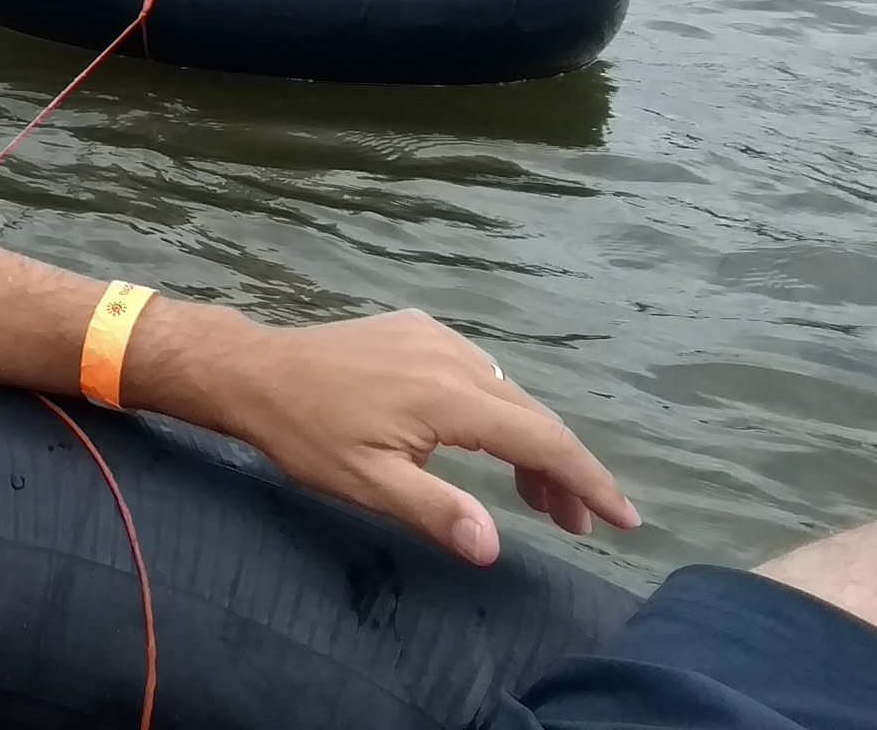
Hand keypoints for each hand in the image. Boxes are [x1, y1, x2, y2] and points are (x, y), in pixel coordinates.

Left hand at [208, 309, 640, 564]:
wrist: (253, 371)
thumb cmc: (304, 433)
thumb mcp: (366, 483)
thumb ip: (436, 511)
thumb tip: (494, 546)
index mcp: (449, 395)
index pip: (543, 440)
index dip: (588, 481)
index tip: (623, 518)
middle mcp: (454, 356)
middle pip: (532, 416)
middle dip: (563, 472)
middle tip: (577, 525)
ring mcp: (435, 337)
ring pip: (507, 394)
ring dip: (529, 443)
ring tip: (537, 498)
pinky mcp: (416, 330)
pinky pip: (477, 373)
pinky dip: (497, 411)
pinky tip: (490, 443)